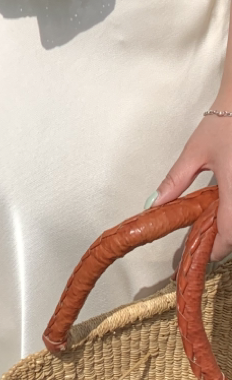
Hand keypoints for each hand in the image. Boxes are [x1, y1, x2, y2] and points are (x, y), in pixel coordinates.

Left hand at [149, 110, 231, 261]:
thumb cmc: (224, 124)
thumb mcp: (195, 153)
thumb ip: (175, 181)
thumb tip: (155, 203)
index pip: (230, 233)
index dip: (218, 249)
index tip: (205, 255)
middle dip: (226, 237)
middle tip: (208, 239)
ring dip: (231, 223)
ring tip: (214, 219)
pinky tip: (225, 203)